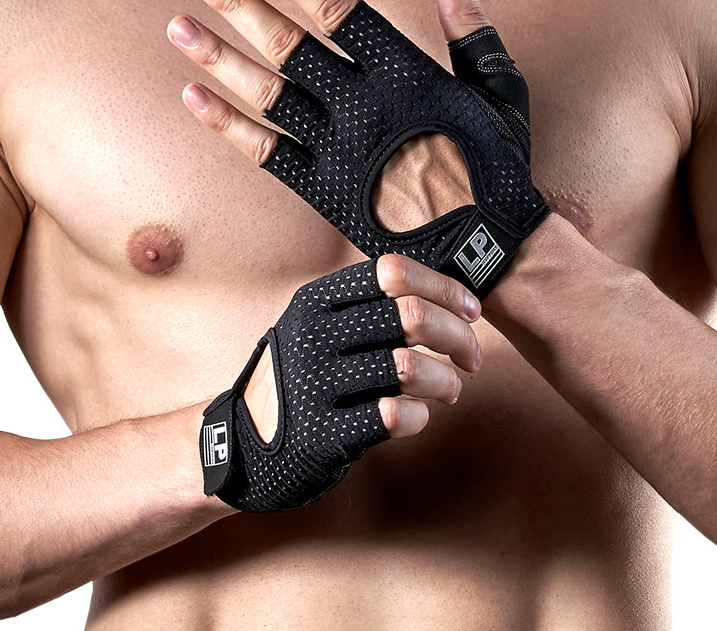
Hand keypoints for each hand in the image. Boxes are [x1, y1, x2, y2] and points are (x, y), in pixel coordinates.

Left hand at [169, 0, 549, 296]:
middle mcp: (362, 106)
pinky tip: (193, 96)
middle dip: (239, 5)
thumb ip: (470, 28)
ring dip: (220, 57)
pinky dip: (228, 125)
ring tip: (179, 26)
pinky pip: (266, 153)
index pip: (336, 10)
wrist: (484, 244)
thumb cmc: (496, 164)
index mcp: (405, 74)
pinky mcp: (322, 190)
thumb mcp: (497, 89)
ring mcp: (337, 150)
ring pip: (268, 94)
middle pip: (288, 44)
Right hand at [199, 255, 480, 512]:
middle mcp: (312, 335)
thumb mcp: (322, 328)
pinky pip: (394, 416)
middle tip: (472, 358)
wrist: (244, 445)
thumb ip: (373, 309)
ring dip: (446, 380)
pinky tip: (417, 416)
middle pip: (410, 315)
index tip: (471, 311)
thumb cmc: (304, 379)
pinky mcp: (320, 434)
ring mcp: (314, 385)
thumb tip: (455, 298)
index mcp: (316, 300)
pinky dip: (420, 416)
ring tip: (450, 389)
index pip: (393, 272)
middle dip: (458, 336)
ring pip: (409, 367)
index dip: (444, 287)